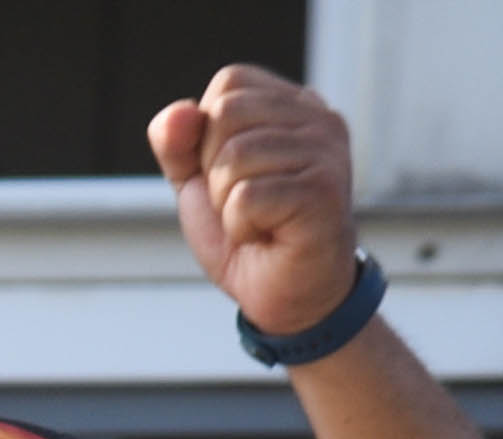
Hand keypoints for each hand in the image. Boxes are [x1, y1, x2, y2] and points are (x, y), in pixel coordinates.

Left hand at [156, 67, 359, 344]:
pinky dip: (241, 226)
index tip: (231, 171)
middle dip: (214, 168)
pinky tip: (268, 234)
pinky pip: (246, 197)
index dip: (207, 132)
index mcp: (292, 106)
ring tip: (259, 218)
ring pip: (234, 157)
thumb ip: (176, 143)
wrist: (285, 291)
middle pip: (226, 112)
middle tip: (244, 200)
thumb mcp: (198, 180)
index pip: (230, 82)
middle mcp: (318, 119)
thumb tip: (176, 113)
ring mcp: (326, 152)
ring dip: (227, 202)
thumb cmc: (249, 231)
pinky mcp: (323, 191)